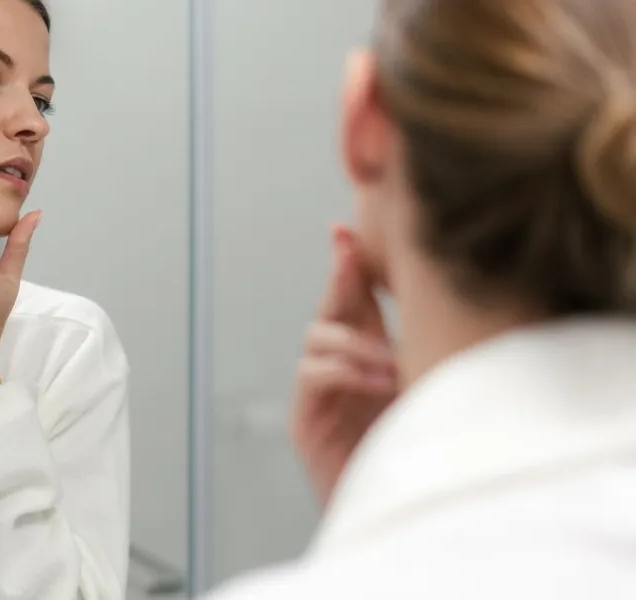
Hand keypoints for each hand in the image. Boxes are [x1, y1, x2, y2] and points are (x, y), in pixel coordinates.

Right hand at [291, 225, 397, 506]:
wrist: (393, 510)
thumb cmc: (415, 450)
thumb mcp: (425, 385)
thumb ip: (422, 349)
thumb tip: (450, 300)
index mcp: (368, 352)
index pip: (354, 297)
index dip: (348, 262)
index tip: (344, 230)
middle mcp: (340, 365)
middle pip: (332, 305)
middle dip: (340, 276)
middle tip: (349, 252)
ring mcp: (318, 390)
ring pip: (318, 335)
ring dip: (355, 342)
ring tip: (390, 364)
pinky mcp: (306, 419)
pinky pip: (313, 373)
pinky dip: (343, 370)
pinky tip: (376, 381)